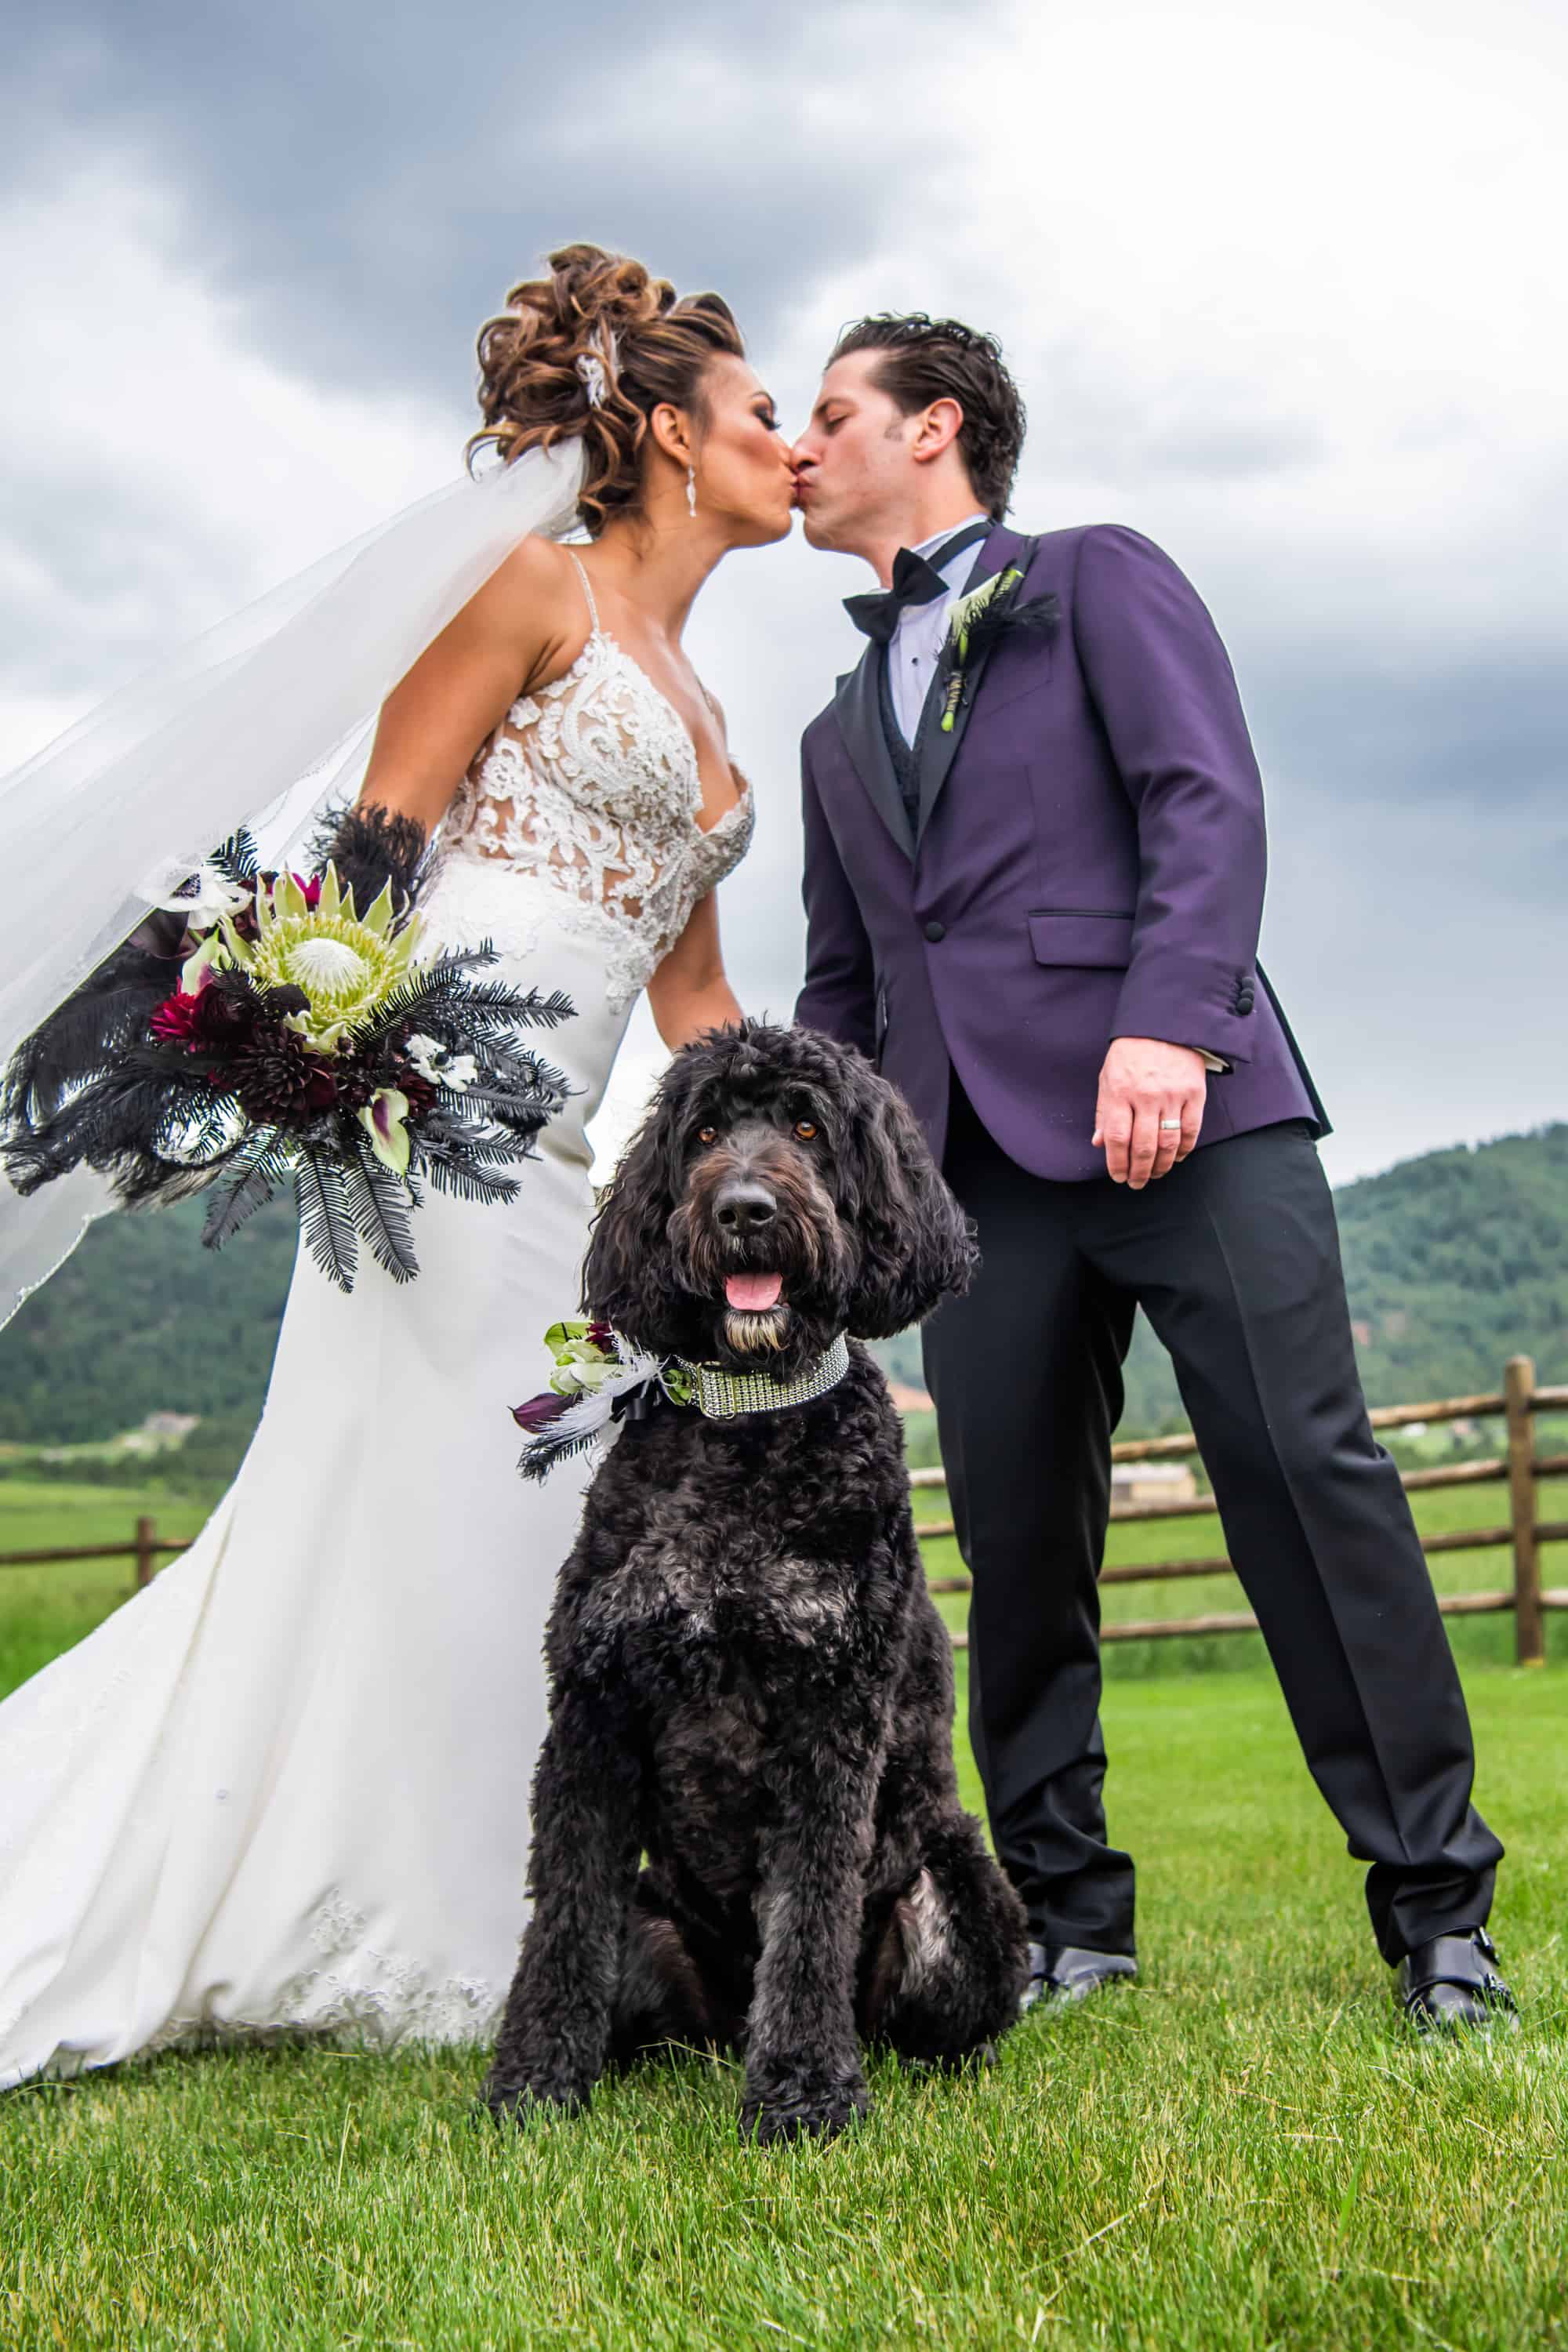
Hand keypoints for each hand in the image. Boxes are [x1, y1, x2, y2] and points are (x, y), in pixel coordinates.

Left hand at [1092, 1039, 1206, 1187]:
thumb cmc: (1131, 1053)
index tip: (1118, 1176)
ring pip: (1168, 1143)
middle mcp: (1146, 1096)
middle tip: (1136, 1183)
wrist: (1163, 1024)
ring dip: (1161, 1166)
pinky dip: (1184, 1150)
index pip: (1117, 1138)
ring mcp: (1172, 1095)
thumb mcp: (1107, 1077)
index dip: (1117, 1164)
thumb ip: (1103, 1112)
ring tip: (1155, 1174)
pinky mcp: (1194, 1094)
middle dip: (1138, 1171)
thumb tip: (1099, 1143)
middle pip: (1143, 1146)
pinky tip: (1177, 1158)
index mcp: (1120, 1092)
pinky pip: (1191, 1130)